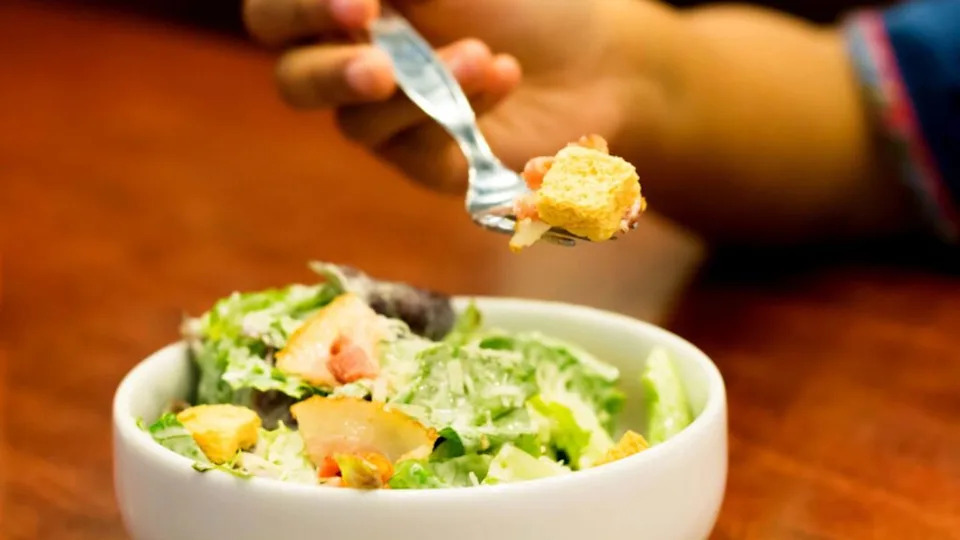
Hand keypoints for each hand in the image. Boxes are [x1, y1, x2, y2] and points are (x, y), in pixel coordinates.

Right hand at [242, 0, 678, 192]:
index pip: (278, 17)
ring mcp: (392, 121)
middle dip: (331, 72)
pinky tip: (504, 76)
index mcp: (351, 12)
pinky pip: (414, 151)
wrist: (599, 56)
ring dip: (417, 89)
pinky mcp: (430, 162)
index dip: (299, 10)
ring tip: (483, 57)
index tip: (358, 3)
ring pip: (356, 124)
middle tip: (379, 67)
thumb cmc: (525, 1)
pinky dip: (458, 110)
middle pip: (294, 83)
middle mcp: (356, 66)